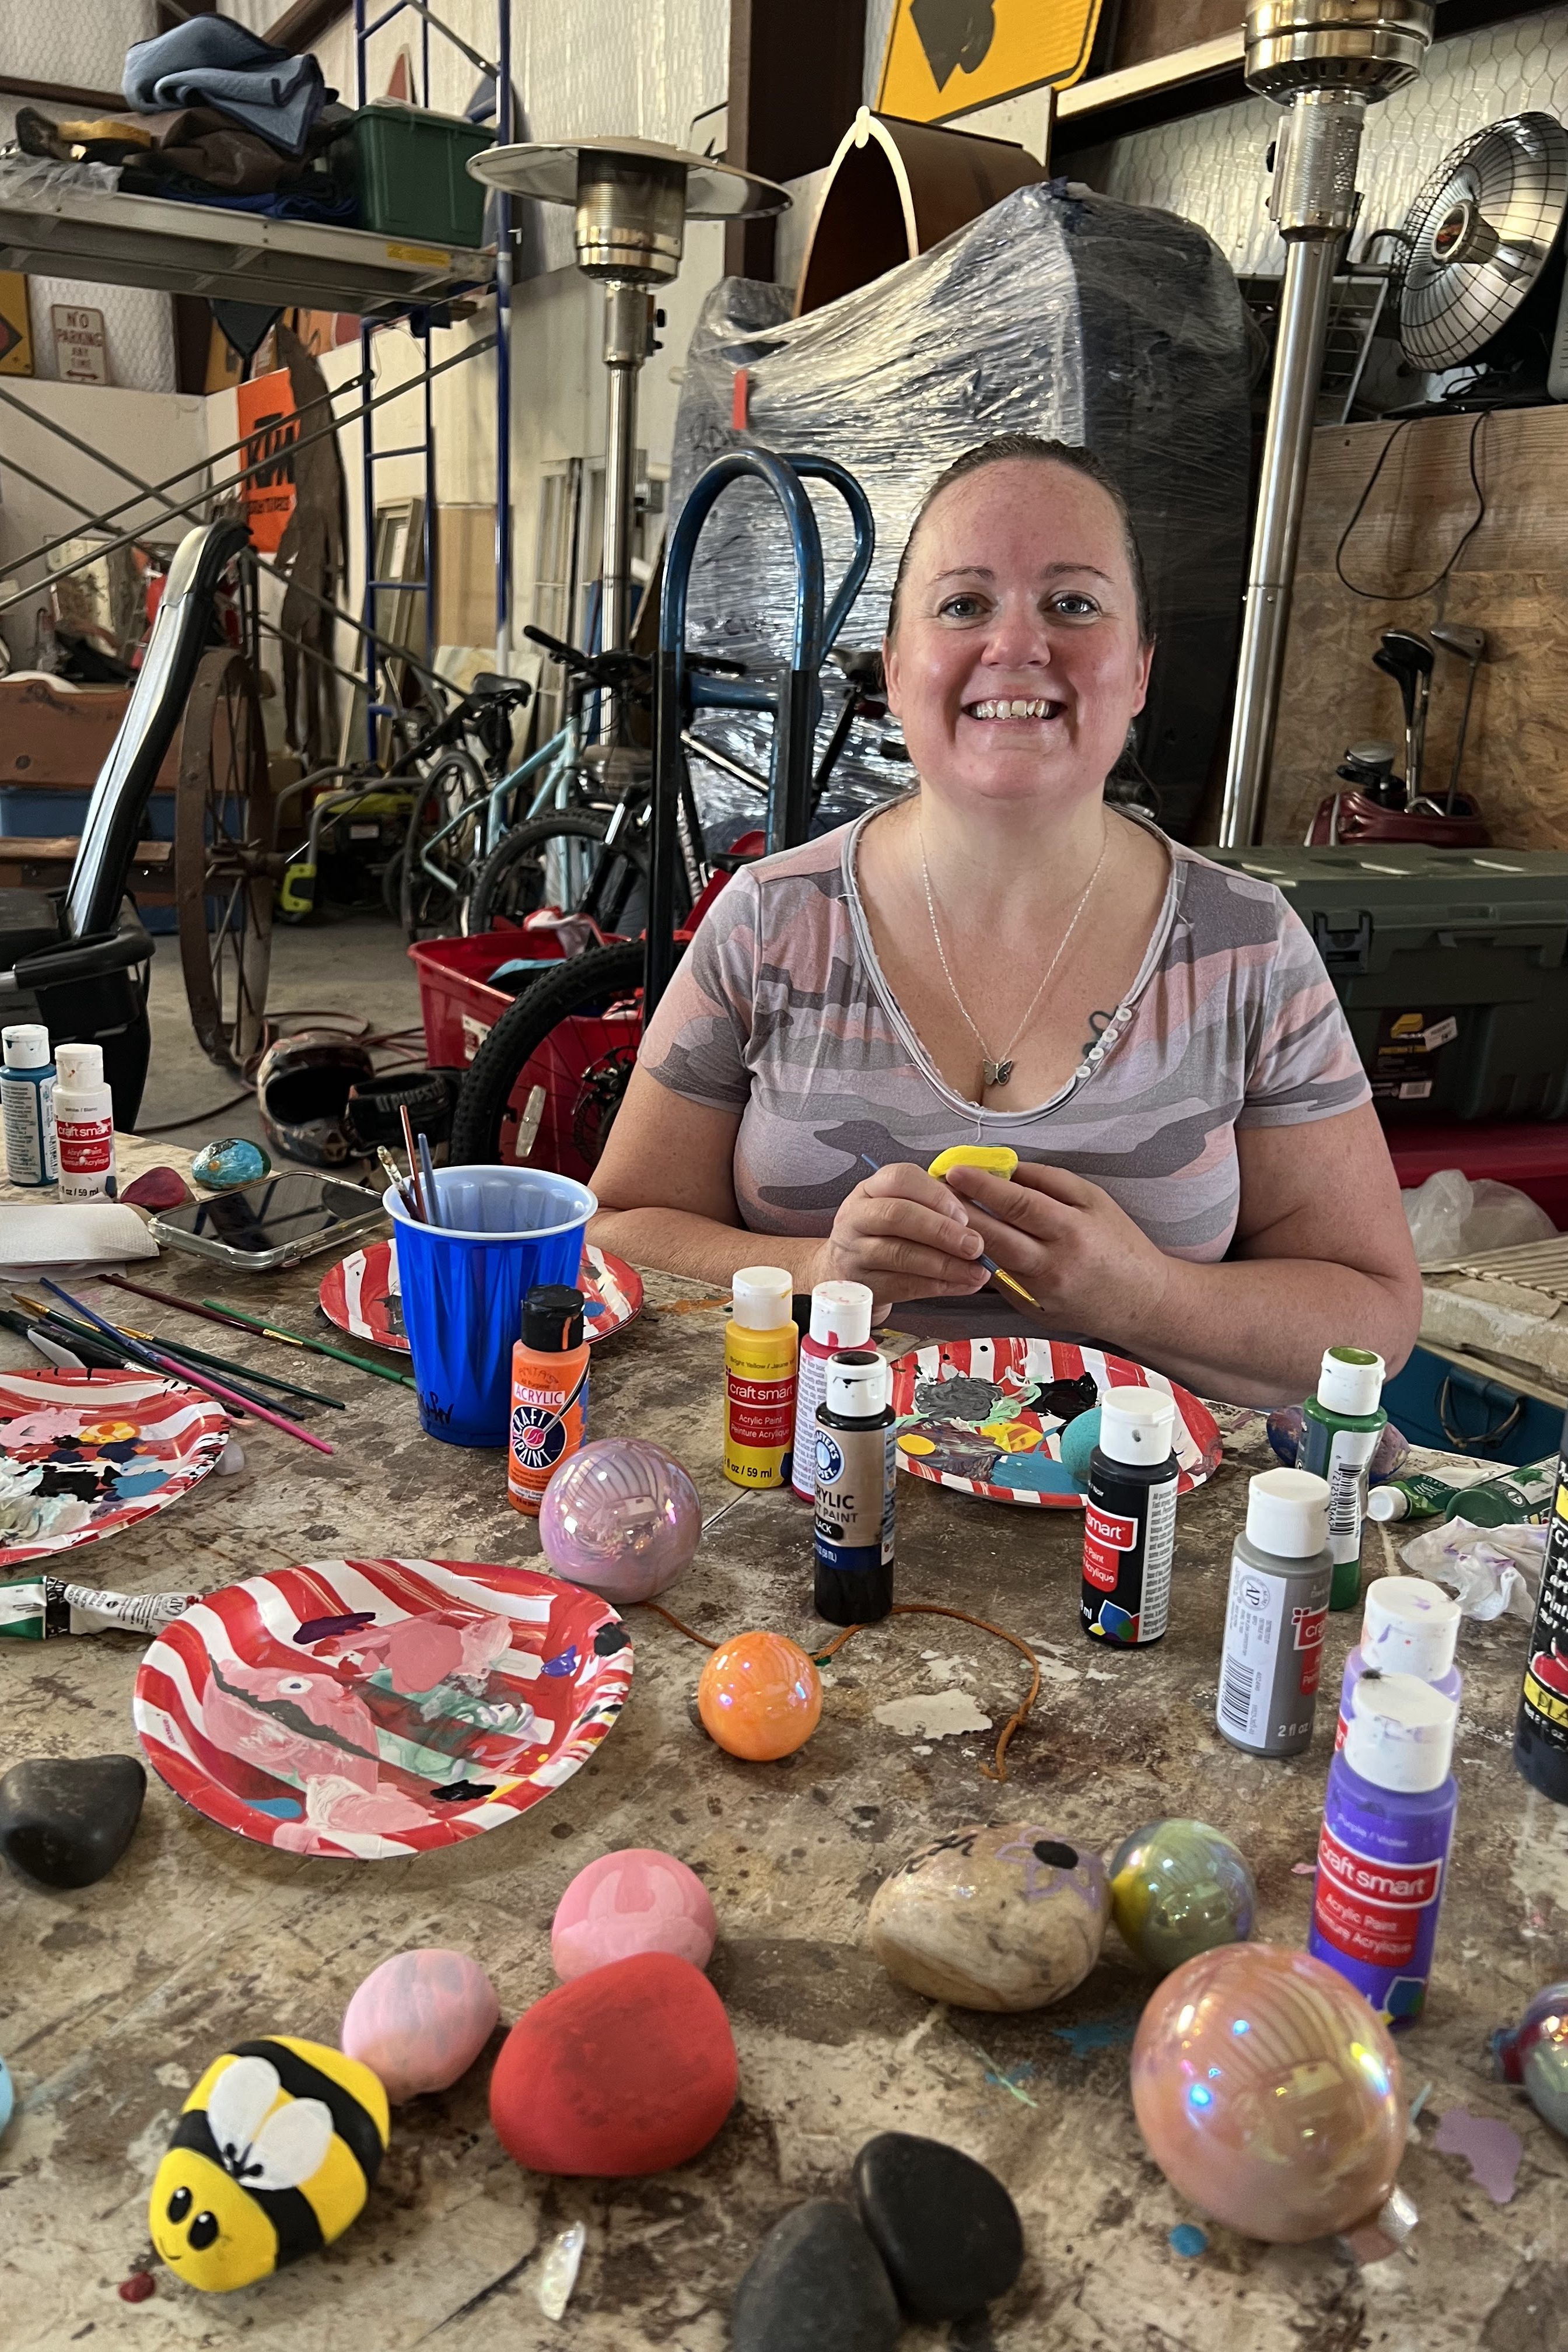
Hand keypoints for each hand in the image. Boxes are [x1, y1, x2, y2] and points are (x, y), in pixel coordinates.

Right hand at [808, 1162, 990, 1316]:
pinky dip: (938, 1286)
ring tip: (975, 1272)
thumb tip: (977, 1220)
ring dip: (944, 1263)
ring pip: (900, 1253)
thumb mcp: (899, 1210)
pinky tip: (962, 1285)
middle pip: (897, 1215)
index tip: (963, 1213)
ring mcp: (854, 1252)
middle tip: (975, 1245)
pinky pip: (902, 1285)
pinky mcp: (861, 1285)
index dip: (935, 1195)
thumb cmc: (883, 1237)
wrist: (843, 1273)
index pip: (900, 1178)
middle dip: (942, 1231)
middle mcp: (856, 1216)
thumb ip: (931, 1208)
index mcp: (870, 1190)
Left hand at [941, 1161, 1173, 1339]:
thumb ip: (1050, 1182)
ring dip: (962, 1237)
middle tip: (935, 1191)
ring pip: (989, 1260)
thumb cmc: (1120, 1244)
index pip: (1017, 1204)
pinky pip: (998, 1281)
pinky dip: (979, 1262)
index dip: (983, 1186)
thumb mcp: (1095, 1201)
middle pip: (994, 1235)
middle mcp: (1053, 1264)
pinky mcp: (1032, 1310)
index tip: (956, 1171)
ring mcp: (1040, 1292)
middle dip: (960, 1211)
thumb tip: (1006, 1168)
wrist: (1142, 1302)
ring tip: (942, 1215)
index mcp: (1071, 1230)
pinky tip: (961, 1245)